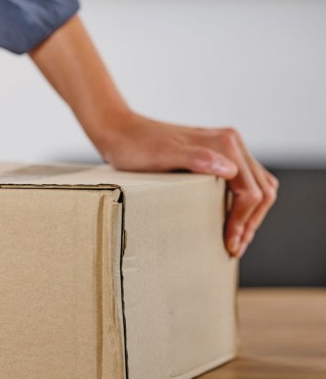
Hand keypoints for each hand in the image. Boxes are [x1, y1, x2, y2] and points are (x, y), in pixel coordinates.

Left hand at [29, 15, 277, 258]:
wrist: (118, 131)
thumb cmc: (136, 147)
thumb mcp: (163, 155)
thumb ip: (195, 158)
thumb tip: (229, 169)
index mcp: (225, 143)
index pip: (251, 191)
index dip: (244, 221)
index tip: (230, 244)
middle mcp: (230, 142)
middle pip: (261, 189)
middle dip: (252, 221)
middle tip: (234, 248)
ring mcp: (224, 148)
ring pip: (256, 185)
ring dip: (251, 214)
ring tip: (235, 238)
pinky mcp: (215, 155)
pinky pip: (242, 182)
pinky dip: (243, 203)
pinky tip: (228, 219)